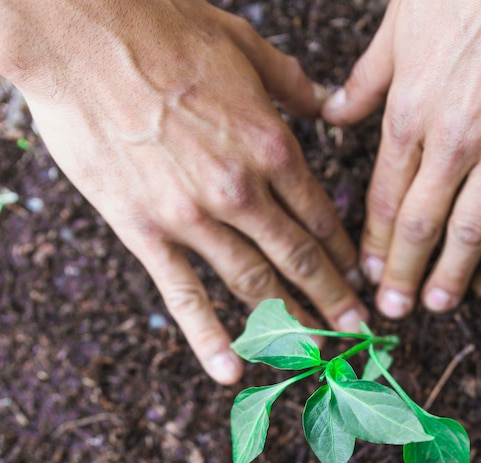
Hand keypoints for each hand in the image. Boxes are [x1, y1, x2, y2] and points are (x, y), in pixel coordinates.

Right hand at [2, 0, 366, 384]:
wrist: (81, 32)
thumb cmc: (165, 30)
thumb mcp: (245, 46)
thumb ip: (294, 85)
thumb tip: (329, 103)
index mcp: (271, 145)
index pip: (320, 216)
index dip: (343, 253)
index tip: (358, 278)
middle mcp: (241, 190)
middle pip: (298, 258)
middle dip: (333, 299)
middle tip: (356, 331)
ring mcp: (193, 216)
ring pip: (254, 283)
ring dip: (290, 321)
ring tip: (315, 350)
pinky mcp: (145, 230)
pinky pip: (184, 294)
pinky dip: (209, 337)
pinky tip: (232, 370)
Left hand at [323, 0, 480, 317]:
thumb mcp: (398, 27)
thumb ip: (365, 81)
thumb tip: (331, 113)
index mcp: (409, 112)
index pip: (383, 195)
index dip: (372, 240)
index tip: (364, 272)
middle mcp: (451, 138)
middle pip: (419, 222)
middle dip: (401, 271)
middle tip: (390, 309)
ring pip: (471, 227)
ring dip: (451, 274)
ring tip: (435, 305)